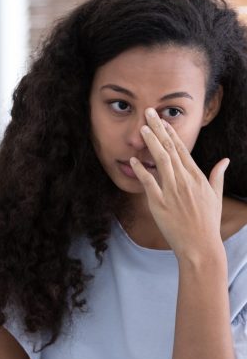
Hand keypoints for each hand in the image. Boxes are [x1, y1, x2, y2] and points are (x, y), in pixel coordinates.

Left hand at [129, 108, 229, 261]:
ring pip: (160, 161)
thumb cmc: (207, 223)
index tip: (163, 121)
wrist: (199, 245)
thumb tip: (225, 160)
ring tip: (142, 128)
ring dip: (151, 142)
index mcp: (197, 177)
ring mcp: (171, 191)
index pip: (182, 150)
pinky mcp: (159, 203)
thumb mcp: (215, 196)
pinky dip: (141, 170)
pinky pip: (149, 183)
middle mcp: (184, 180)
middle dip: (159, 129)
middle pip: (170, 149)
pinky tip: (134, 159)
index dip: (171, 133)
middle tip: (149, 113)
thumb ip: (217, 176)